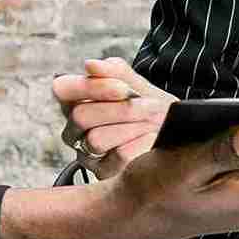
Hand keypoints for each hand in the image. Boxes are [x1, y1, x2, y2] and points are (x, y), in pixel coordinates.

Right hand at [49, 58, 168, 178]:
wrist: (176, 134)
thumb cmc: (150, 107)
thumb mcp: (138, 86)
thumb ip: (116, 73)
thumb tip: (91, 65)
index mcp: (75, 100)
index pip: (63, 89)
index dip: (91, 87)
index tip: (123, 88)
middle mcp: (74, 129)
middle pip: (81, 116)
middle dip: (120, 109)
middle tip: (152, 105)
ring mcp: (85, 153)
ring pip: (96, 139)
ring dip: (131, 127)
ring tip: (155, 122)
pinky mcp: (102, 173)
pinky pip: (116, 158)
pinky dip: (138, 144)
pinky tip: (152, 138)